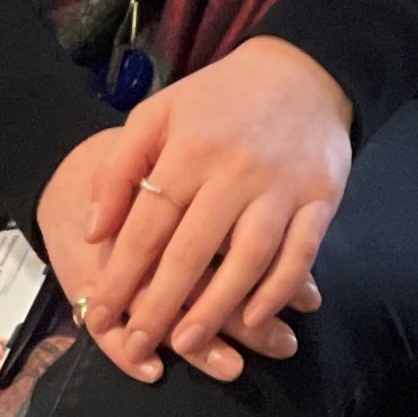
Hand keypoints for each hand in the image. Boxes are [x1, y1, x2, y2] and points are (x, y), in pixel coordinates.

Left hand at [42, 37, 350, 386]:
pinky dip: (278, 290)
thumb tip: (95, 234)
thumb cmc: (219, 98)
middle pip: (193, 251)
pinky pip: (300, 254)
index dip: (121, 275)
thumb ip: (119, 169)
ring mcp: (282, 187)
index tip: (100, 315)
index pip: (147, 226)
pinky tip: (254, 319)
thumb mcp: (158, 114)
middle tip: (139, 345)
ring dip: (217, 308)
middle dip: (161, 305)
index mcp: (189, 149)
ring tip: (187, 343)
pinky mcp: (322, 199)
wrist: (304, 71)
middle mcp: (235, 171)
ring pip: (248, 259)